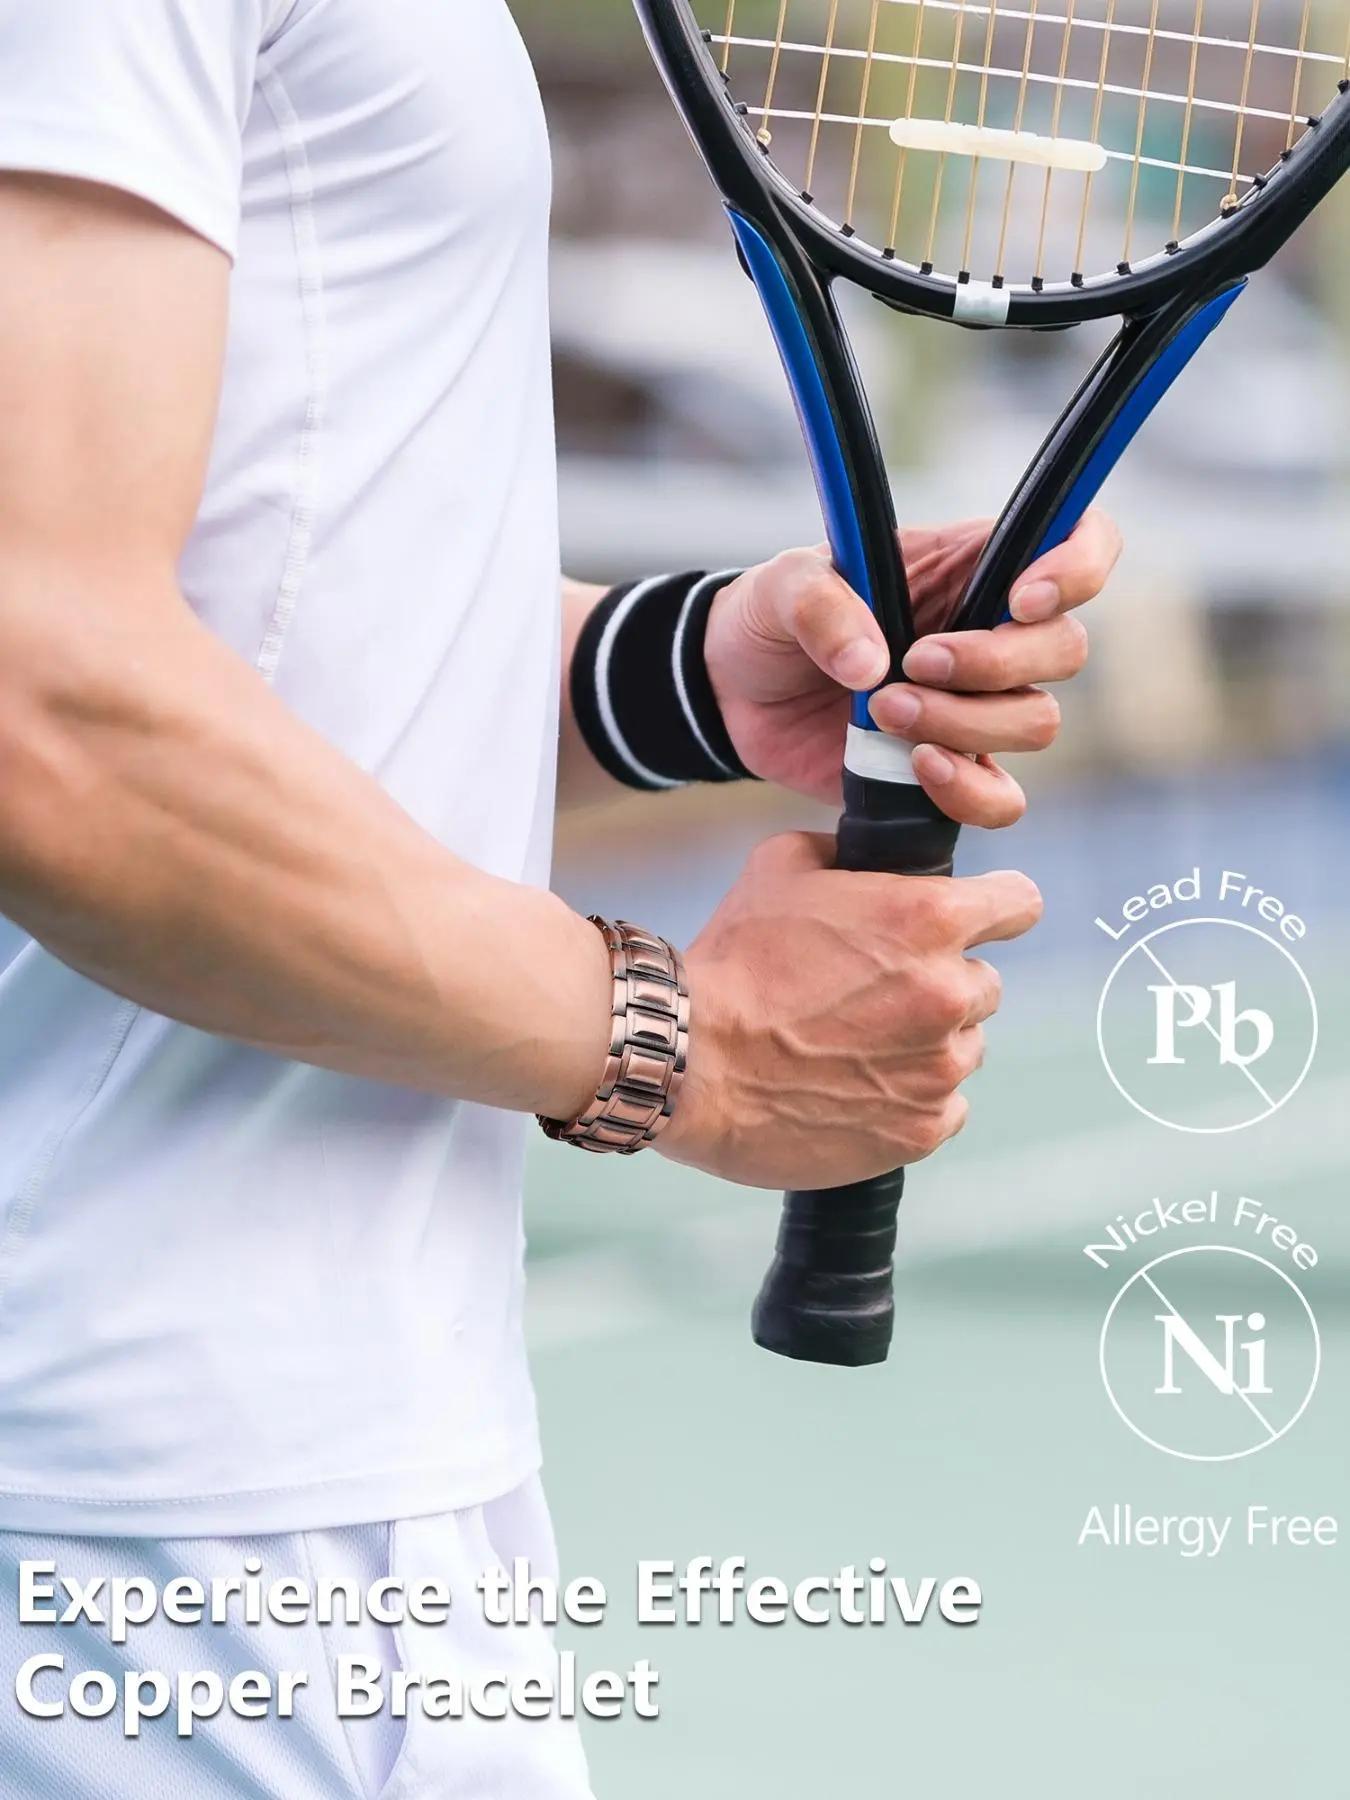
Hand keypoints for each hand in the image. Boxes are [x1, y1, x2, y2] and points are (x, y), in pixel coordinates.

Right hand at [659, 835, 1041, 1188]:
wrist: (688, 1060)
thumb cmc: (732, 960)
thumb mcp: (782, 866)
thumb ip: (847, 854)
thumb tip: (871, 859)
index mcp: (929, 919)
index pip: (1020, 903)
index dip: (995, 906)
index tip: (974, 919)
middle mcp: (949, 994)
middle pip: (983, 983)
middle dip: (940, 982)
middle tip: (873, 992)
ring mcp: (939, 1069)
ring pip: (963, 1047)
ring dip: (925, 1043)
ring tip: (854, 1045)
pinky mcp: (920, 1130)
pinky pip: (943, 1108)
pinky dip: (909, 1099)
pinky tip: (855, 1088)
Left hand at [704, 511, 1121, 824]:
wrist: (734, 695)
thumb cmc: (771, 619)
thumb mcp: (781, 587)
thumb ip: (821, 605)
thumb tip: (873, 666)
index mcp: (970, 565)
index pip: (1080, 543)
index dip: (1078, 567)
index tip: (1021, 599)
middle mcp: (991, 633)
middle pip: (1064, 648)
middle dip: (994, 662)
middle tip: (911, 663)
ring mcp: (977, 707)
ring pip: (1036, 722)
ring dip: (966, 723)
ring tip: (883, 710)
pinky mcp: (951, 771)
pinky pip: (1001, 799)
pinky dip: (967, 791)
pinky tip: (914, 768)